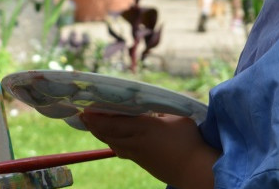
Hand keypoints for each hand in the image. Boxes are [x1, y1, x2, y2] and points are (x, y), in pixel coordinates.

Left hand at [81, 112, 217, 187]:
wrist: (195, 170)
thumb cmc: (190, 141)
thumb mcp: (177, 118)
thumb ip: (160, 111)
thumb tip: (150, 107)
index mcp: (144, 127)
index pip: (114, 121)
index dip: (98, 116)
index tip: (86, 108)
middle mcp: (136, 141)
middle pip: (107, 133)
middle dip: (93, 124)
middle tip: (83, 115)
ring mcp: (137, 154)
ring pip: (112, 143)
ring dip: (100, 133)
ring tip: (91, 124)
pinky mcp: (141, 162)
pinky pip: (120, 150)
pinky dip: (111, 141)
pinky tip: (109, 137)